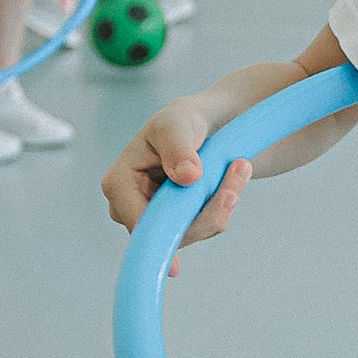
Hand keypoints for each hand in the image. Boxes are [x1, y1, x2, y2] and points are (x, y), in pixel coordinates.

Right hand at [102, 102, 251, 247]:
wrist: (198, 128)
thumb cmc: (178, 122)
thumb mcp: (175, 124)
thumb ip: (177, 147)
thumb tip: (187, 176)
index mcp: (118, 184)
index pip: (139, 222)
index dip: (170, 228)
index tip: (203, 224)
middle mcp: (129, 208)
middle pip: (167, 234)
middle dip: (206, 215)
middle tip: (235, 184)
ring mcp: (153, 219)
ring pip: (192, 233)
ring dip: (220, 208)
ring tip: (239, 170)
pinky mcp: (177, 224)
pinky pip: (204, 227)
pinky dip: (222, 208)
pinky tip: (232, 183)